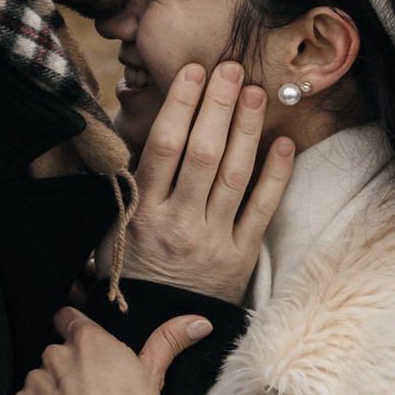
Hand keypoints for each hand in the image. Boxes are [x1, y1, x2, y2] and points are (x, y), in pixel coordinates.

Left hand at [11, 307, 211, 394]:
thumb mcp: (154, 375)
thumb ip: (168, 340)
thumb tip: (199, 321)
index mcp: (88, 340)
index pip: (67, 317)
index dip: (73, 329)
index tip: (83, 346)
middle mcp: (57, 355)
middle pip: (56, 352)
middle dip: (68, 367)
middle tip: (91, 392)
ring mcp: (37, 382)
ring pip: (40, 378)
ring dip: (51, 390)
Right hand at [121, 61, 294, 302]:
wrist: (152, 326)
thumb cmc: (130, 269)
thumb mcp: (111, 228)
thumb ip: (125, 185)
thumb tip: (132, 131)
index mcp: (142, 212)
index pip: (164, 146)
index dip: (181, 104)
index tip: (194, 72)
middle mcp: (178, 223)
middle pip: (203, 153)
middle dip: (219, 105)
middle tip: (232, 68)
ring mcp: (212, 240)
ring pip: (234, 175)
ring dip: (247, 129)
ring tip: (256, 93)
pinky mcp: (240, 257)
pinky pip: (261, 210)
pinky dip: (275, 175)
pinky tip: (283, 143)